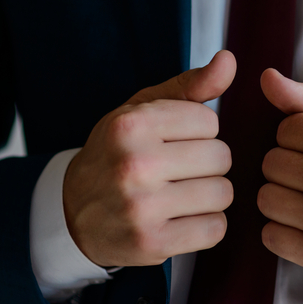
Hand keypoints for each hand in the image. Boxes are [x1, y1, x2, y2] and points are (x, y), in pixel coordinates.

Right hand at [63, 51, 235, 267]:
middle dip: (208, 163)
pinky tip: (183, 219)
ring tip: (182, 193)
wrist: (74, 212)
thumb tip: (228, 60)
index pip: (210, 123)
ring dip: (210, 195)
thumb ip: (191, 84)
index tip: (175, 141)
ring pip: (223, 193)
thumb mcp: (145, 109)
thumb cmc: (119, 151)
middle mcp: (134, 164)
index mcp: (133, 125)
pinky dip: (207, 225)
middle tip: (179, 170)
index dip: (199, 133)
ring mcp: (142, 208)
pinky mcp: (152, 243)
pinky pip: (216, 229)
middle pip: (221, 157)